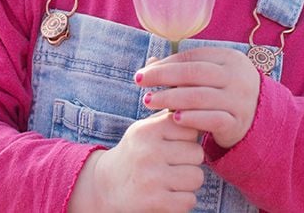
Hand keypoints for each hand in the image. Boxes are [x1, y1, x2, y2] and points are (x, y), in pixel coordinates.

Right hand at [69, 111, 204, 212]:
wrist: (105, 186)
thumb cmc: (135, 154)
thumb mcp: (145, 129)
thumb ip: (169, 116)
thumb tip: (197, 101)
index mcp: (147, 131)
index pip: (191, 129)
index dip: (187, 139)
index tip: (174, 145)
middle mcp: (148, 152)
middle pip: (197, 153)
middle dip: (190, 161)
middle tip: (173, 165)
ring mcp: (151, 178)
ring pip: (196, 177)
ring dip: (188, 182)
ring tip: (171, 180)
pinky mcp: (155, 202)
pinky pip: (189, 200)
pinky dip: (183, 201)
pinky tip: (168, 195)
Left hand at [136, 47, 260, 148]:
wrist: (257, 121)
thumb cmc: (223, 94)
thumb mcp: (208, 77)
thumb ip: (182, 70)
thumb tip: (150, 63)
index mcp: (230, 58)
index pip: (193, 57)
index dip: (166, 63)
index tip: (144, 72)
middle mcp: (237, 76)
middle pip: (195, 73)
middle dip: (164, 77)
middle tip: (140, 83)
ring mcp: (240, 100)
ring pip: (201, 96)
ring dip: (171, 98)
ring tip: (149, 101)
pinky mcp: (238, 122)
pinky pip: (212, 119)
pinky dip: (192, 118)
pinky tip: (174, 118)